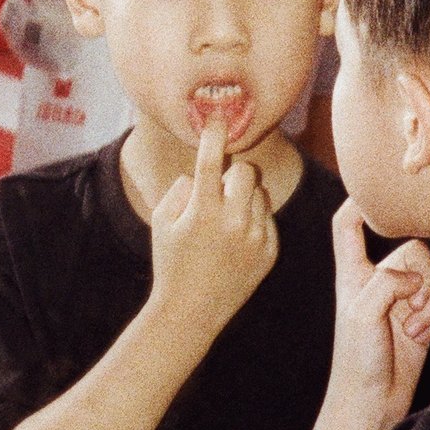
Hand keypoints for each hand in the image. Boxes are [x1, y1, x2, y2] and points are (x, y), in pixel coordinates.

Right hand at [147, 123, 278, 351]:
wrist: (190, 312)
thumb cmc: (170, 262)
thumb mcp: (160, 221)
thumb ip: (179, 189)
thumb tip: (200, 174)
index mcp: (202, 211)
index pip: (212, 160)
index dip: (215, 134)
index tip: (218, 117)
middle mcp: (233, 222)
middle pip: (247, 171)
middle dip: (234, 173)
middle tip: (220, 189)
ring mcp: (255, 238)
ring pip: (260, 194)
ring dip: (245, 198)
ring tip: (226, 221)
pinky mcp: (269, 253)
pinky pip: (268, 218)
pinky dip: (254, 220)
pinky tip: (236, 240)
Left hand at [328, 199, 429, 429]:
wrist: (373, 403)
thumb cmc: (357, 358)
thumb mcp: (363, 312)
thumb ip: (387, 281)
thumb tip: (414, 275)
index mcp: (354, 272)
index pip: (349, 224)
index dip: (359, 202)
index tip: (376, 188)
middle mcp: (379, 280)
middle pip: (414, 249)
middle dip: (423, 277)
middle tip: (411, 305)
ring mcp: (402, 300)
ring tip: (412, 329)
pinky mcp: (422, 319)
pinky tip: (422, 338)